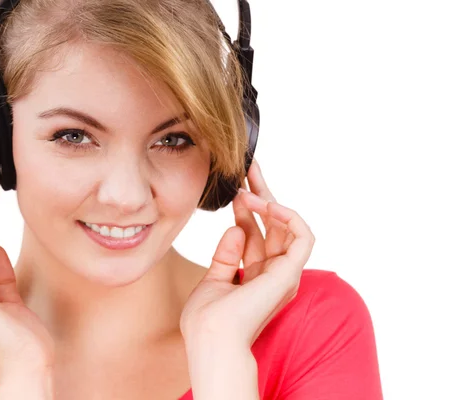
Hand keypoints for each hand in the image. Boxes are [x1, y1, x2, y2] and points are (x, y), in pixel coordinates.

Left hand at [180, 158, 314, 347]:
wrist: (211, 338)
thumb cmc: (208, 319)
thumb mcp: (214, 278)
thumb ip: (226, 254)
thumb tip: (236, 227)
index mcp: (256, 277)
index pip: (256, 234)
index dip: (246, 208)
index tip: (234, 186)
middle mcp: (274, 274)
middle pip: (272, 225)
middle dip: (261, 194)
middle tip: (248, 167)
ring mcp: (284, 274)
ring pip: (288, 226)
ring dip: (269, 201)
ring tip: (247, 187)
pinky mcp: (291, 272)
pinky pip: (303, 236)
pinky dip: (289, 216)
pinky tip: (268, 203)